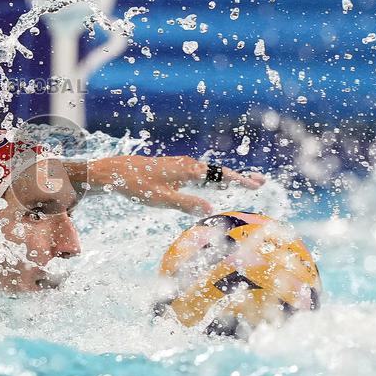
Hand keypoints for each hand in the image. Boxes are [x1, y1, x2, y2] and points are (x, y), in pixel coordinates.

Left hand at [86, 155, 265, 215]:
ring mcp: (180, 166)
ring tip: (247, 183)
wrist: (113, 172)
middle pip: (218, 171)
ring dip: (228, 177)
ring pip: (209, 171)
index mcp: (187, 169)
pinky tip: (215, 184)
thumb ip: (186, 203)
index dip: (239, 180)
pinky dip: (213, 178)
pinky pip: (199, 173)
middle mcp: (187, 164)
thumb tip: (209, 210)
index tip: (257, 185)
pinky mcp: (173, 170)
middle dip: (240, 177)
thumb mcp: (161, 198)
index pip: (219, 175)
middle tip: (261, 182)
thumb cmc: (136, 185)